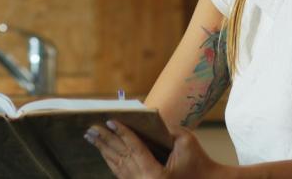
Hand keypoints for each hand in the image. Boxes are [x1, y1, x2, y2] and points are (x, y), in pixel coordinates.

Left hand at [85, 121, 225, 178]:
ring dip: (104, 150)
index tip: (110, 121)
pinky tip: (103, 150)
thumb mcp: (185, 140)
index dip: (123, 133)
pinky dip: (112, 161)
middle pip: (122, 158)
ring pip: (118, 167)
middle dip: (106, 141)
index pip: (135, 149)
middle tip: (91, 128)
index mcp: (156, 174)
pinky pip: (123, 174)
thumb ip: (165, 128)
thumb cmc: (199, 161)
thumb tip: (144, 117)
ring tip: (91, 137)